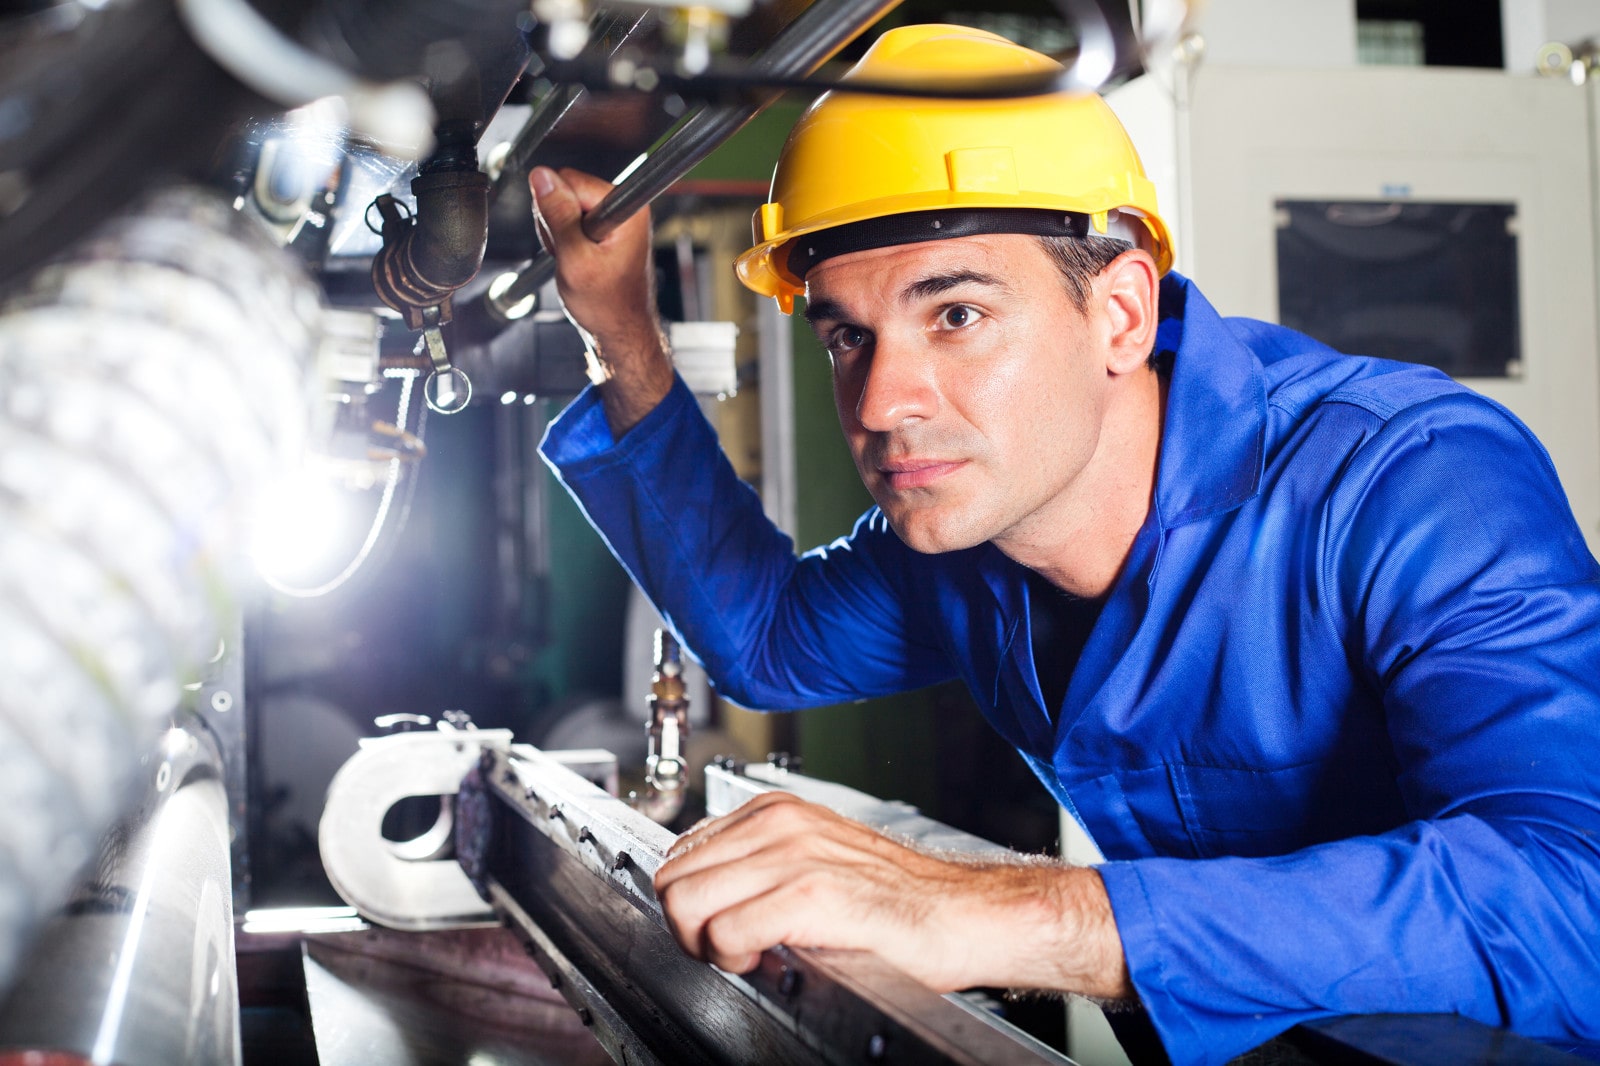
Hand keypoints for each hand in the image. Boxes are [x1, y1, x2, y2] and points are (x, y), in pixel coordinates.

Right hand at [529, 166, 672, 434]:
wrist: (619, 330)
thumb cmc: (607, 306)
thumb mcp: (574, 259)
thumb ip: (557, 214)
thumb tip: (541, 176)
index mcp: (628, 208)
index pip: (571, 179)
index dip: (558, 209)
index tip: (567, 238)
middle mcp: (625, 205)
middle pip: (566, 188)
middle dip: (556, 221)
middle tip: (569, 254)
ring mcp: (614, 214)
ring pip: (563, 203)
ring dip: (558, 232)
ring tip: (574, 259)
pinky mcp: (604, 224)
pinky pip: (569, 217)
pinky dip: (564, 238)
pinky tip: (574, 257)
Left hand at [652, 791, 1131, 997]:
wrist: (964, 915)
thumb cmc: (899, 901)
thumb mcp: (818, 860)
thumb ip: (762, 866)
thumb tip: (706, 896)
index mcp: (777, 811)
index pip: (681, 851)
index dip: (690, 900)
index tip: (716, 926)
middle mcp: (779, 823)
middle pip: (673, 877)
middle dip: (686, 925)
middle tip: (726, 949)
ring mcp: (793, 855)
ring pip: (684, 902)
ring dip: (704, 943)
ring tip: (746, 955)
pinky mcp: (810, 894)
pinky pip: (724, 932)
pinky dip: (734, 958)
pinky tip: (769, 961)